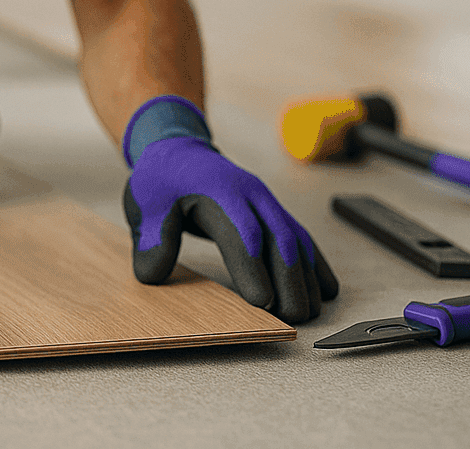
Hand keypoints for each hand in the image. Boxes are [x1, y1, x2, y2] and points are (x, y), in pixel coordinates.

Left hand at [123, 137, 338, 322]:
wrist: (179, 152)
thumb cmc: (162, 180)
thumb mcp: (143, 204)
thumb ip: (149, 238)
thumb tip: (153, 275)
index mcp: (218, 191)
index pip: (241, 231)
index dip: (253, 267)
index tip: (261, 301)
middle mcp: (251, 195)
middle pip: (279, 238)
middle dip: (290, 280)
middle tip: (292, 317)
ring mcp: (267, 203)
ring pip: (296, 240)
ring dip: (307, 277)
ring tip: (310, 313)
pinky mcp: (274, 213)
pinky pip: (302, 238)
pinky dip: (317, 264)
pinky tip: (326, 290)